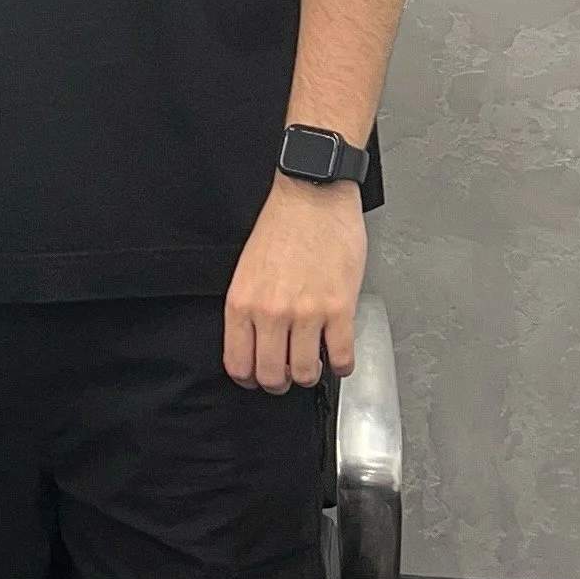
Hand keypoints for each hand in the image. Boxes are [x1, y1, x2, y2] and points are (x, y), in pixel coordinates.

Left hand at [224, 175, 366, 392]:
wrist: (312, 195)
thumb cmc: (282, 225)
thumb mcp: (247, 269)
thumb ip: (248, 308)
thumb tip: (254, 341)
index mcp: (242, 303)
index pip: (238, 364)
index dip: (249, 379)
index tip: (257, 378)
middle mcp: (271, 313)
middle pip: (271, 376)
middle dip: (279, 383)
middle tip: (287, 376)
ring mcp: (306, 313)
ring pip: (305, 373)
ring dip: (310, 376)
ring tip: (314, 366)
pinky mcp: (339, 308)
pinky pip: (340, 357)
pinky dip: (341, 366)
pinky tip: (338, 358)